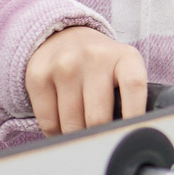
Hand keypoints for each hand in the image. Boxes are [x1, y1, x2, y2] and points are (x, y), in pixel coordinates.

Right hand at [25, 25, 145, 136]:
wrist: (63, 37)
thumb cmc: (100, 64)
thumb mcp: (123, 69)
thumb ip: (131, 97)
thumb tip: (131, 132)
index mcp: (123, 57)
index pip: (133, 86)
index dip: (134, 114)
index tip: (130, 134)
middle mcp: (94, 57)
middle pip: (98, 117)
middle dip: (99, 135)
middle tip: (100, 137)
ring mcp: (64, 66)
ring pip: (72, 125)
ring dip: (77, 136)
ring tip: (81, 129)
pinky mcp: (39, 77)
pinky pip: (49, 123)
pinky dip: (56, 133)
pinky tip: (62, 125)